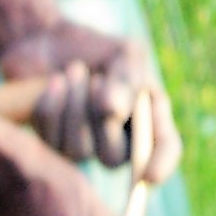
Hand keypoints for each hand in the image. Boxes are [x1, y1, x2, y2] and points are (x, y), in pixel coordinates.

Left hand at [0, 21, 181, 188]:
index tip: (149, 176)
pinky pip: (51, 139)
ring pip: (79, 151)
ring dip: (75, 106)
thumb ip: (127, 79)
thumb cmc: (96, 47)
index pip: (165, 150)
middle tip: (97, 78)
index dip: (161, 166)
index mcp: (150, 120)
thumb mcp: (124, 53)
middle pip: (114, 158)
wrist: (49, 39)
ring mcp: (86, 146)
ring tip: (74, 70)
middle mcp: (121, 141)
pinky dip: (52, 106)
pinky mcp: (52, 143)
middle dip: (101, 119)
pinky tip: (55, 83)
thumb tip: (115, 111)